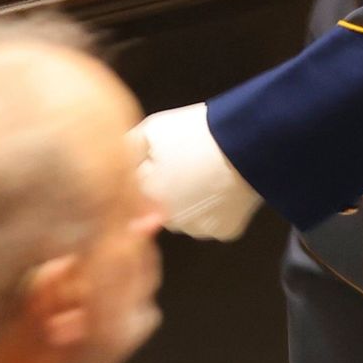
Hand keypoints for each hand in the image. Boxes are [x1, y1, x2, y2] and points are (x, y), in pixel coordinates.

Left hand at [134, 105, 262, 241]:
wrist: (253, 137)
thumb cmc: (201, 131)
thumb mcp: (153, 130)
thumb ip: (124, 153)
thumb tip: (108, 166)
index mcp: (146, 196)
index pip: (132, 196)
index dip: (147, 175)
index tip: (164, 160)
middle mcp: (168, 221)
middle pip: (159, 210)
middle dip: (167, 193)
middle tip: (188, 165)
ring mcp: (198, 230)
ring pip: (187, 219)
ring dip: (191, 204)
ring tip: (208, 173)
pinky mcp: (225, 232)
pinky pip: (213, 224)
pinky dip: (218, 210)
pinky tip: (225, 186)